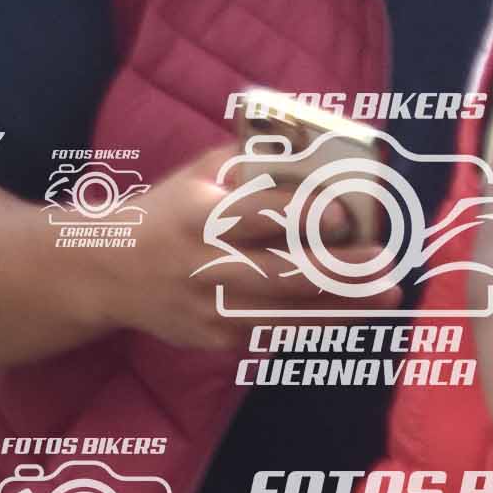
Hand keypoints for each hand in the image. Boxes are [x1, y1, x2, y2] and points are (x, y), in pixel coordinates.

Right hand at [78, 134, 410, 352]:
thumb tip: (315, 153)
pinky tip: (353, 314)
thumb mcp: (196, 177)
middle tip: (386, 266)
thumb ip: (250, 165)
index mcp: (200, 216)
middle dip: (340, 272)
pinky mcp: (215, 339)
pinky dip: (317, 323)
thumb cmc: (167, 213)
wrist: (106, 272)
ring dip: (343, 308)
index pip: (264, 216)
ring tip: (386, 298)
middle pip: (283, 274)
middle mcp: (204, 266)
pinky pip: (275, 333)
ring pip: (287, 313)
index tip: (348, 213)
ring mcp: (209, 309)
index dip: (309, 216)